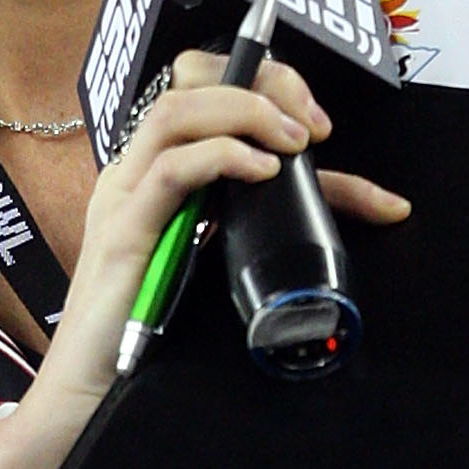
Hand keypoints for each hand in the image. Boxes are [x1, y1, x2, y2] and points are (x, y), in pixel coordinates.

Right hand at [25, 50, 408, 430]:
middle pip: (189, 79)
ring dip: (245, 112)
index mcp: (156, 170)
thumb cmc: (157, 328)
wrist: (93, 389)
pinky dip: (222, 157)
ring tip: (295, 142)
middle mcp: (135, 170)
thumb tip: (375, 204)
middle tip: (311, 126)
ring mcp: (124, 195)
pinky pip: (171, 169)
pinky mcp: (123, 231)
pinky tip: (262, 171)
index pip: (204, 88)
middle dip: (261, 84)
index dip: (265, 85)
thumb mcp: (227, 258)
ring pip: (177, 110)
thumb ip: (279, 220)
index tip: (317, 124)